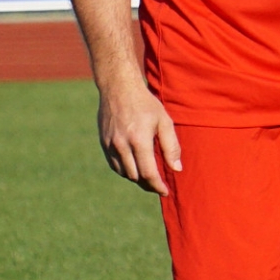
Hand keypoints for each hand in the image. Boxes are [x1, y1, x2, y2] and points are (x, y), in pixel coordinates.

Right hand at [96, 79, 182, 194]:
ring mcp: (110, 145)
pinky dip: (125, 170)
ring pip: (124, 173)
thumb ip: (171, 146)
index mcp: (139, 140)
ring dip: (137, 178)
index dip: (158, 186)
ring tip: (148, 175)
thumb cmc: (145, 104)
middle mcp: (122, 145)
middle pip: (136, 177)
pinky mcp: (103, 143)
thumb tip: (176, 168)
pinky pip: (114, 165)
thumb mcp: (164, 121)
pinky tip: (135, 166)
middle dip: (148, 184)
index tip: (165, 191)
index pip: (149, 173)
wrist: (118, 88)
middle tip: (158, 183)